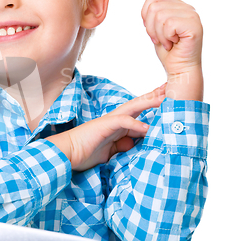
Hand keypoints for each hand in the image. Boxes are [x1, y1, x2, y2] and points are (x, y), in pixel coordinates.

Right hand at [46, 85, 165, 170]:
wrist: (67, 153)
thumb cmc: (86, 152)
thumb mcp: (111, 151)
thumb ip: (123, 146)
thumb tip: (134, 144)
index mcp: (119, 124)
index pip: (140, 112)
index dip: (154, 105)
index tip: (169, 99)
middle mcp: (116, 119)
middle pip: (140, 104)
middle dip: (156, 96)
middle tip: (172, 87)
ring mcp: (110, 121)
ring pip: (133, 108)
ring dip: (149, 103)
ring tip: (165, 99)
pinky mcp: (104, 126)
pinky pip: (122, 122)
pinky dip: (135, 125)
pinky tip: (147, 128)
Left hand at [141, 0, 202, 76]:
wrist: (179, 69)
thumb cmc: (169, 51)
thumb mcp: (155, 26)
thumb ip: (153, 7)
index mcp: (179, 6)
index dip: (146, 16)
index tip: (155, 30)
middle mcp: (187, 8)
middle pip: (154, 5)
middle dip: (151, 26)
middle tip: (160, 38)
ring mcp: (192, 16)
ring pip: (159, 15)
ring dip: (158, 34)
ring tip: (168, 42)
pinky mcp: (194, 26)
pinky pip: (168, 24)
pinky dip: (165, 37)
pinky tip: (173, 44)